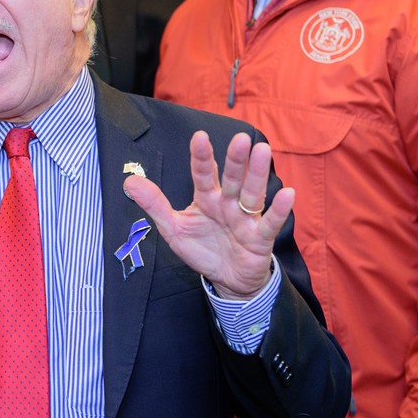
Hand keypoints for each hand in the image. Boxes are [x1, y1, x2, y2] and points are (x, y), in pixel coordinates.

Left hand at [124, 131, 293, 298]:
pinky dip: (278, 209)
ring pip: (251, 193)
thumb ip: (154, 204)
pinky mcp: (260, 237)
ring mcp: (245, 218)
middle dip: (235, 160)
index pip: (202, 174)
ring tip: (262, 151)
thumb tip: (130, 181)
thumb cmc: (202, 249)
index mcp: (206, 198)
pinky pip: (270, 221)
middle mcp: (227, 203)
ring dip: (256, 174)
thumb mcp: (173, 228)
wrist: (226, 280)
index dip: (201, 157)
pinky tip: (287, 193)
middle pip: (231, 178)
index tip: (199, 137)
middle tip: (240, 139)